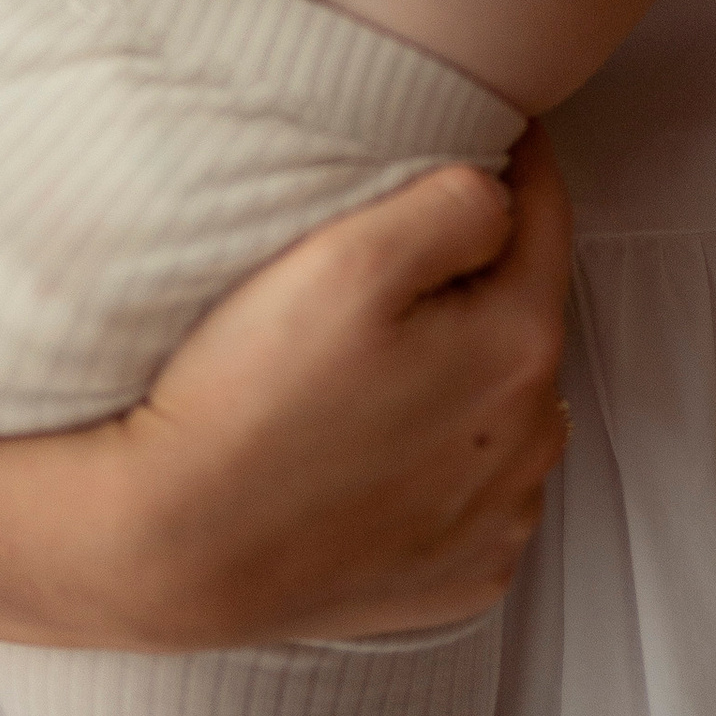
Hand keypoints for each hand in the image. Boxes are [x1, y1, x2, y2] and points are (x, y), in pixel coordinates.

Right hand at [58, 128, 573, 647]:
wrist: (173, 546)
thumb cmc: (253, 400)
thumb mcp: (350, 256)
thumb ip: (456, 200)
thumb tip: (503, 191)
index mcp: (517, 347)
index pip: (542, 216)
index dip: (511, 162)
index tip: (483, 137)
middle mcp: (530, 442)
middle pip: (523, 314)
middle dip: (477, 279)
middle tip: (387, 272)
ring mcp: (500, 521)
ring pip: (507, 404)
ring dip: (465, 372)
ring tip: (372, 366)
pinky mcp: (464, 578)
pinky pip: (480, 489)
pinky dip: (447, 458)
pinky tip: (375, 445)